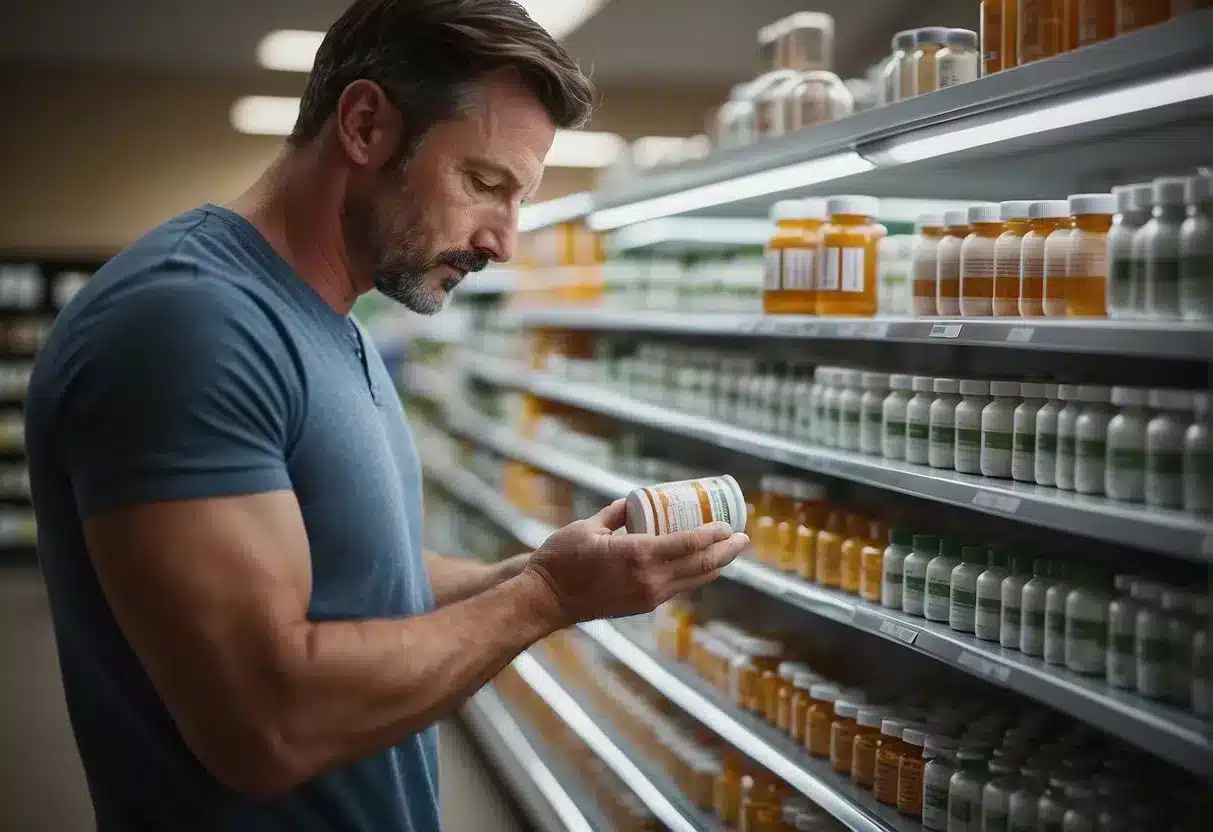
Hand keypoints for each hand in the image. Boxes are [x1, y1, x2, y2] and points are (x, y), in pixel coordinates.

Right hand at [521, 498, 748, 627]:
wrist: (546, 600)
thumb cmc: (561, 559)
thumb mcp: (588, 527)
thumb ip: (614, 514)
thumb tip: (632, 503)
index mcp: (639, 554)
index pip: (690, 543)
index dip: (714, 534)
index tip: (728, 523)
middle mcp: (650, 578)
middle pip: (702, 565)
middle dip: (727, 551)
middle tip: (743, 537)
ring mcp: (648, 595)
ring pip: (694, 580)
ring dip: (716, 565)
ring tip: (730, 552)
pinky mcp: (642, 605)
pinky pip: (679, 588)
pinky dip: (695, 575)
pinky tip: (701, 566)